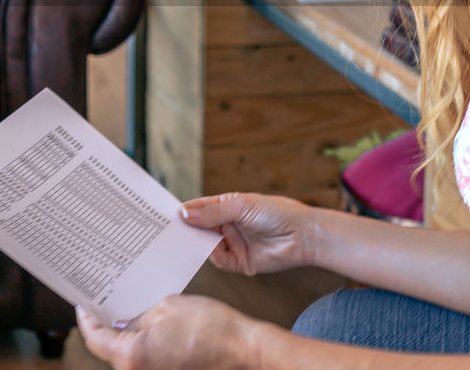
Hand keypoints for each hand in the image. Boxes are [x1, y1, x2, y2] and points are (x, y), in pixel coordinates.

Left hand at [77, 296, 255, 369]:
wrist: (244, 350)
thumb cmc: (210, 328)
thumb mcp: (166, 307)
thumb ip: (139, 315)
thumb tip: (126, 322)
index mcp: (132, 356)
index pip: (95, 339)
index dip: (86, 320)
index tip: (83, 306)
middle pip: (110, 350)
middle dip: (107, 327)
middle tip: (105, 304)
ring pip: (129, 356)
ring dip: (126, 337)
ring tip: (128, 312)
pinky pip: (146, 361)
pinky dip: (143, 345)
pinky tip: (148, 327)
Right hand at [180, 192, 314, 275]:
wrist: (303, 236)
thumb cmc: (276, 213)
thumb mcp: (240, 207)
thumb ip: (212, 212)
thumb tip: (183, 214)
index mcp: (226, 207)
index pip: (199, 209)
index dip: (183, 211)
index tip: (165, 215)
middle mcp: (227, 225)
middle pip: (199, 228)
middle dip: (186, 230)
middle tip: (169, 232)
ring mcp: (232, 244)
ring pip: (206, 245)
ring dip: (198, 244)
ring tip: (185, 242)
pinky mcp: (239, 262)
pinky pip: (219, 261)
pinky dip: (213, 257)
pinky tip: (210, 251)